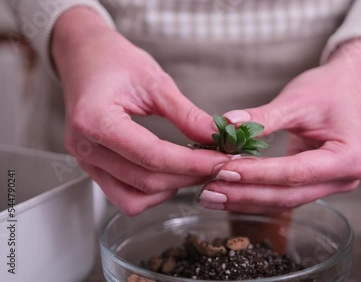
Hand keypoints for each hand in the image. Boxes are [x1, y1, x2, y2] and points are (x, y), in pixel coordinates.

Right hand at [52, 7, 228, 214]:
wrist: (84, 56)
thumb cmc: (113, 61)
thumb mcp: (155, 81)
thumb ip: (186, 114)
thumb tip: (216, 136)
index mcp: (94, 120)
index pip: (152, 155)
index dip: (193, 163)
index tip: (221, 161)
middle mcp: (85, 147)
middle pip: (145, 180)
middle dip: (188, 176)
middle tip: (218, 164)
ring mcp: (86, 161)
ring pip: (134, 197)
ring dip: (171, 189)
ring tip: (196, 170)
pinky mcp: (93, 167)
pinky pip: (123, 196)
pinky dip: (151, 193)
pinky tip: (171, 175)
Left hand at [199, 38, 360, 213]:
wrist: (348, 87)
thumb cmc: (329, 89)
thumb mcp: (297, 99)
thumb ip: (263, 117)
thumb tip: (226, 126)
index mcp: (348, 157)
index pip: (295, 172)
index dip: (257, 174)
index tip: (223, 170)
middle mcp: (344, 179)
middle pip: (288, 194)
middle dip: (246, 194)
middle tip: (209, 191)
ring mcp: (330, 185)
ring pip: (283, 201)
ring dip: (246, 200)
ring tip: (210, 196)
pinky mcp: (315, 185)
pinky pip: (283, 196)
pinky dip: (256, 194)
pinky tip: (229, 193)